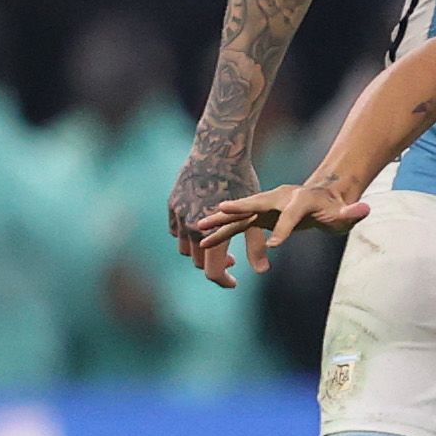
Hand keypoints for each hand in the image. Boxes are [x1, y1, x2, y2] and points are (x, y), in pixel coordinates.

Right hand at [168, 147, 258, 283]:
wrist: (218, 152)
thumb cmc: (242, 182)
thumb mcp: (255, 215)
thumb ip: (256, 246)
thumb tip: (263, 272)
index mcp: (212, 234)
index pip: (212, 271)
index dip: (223, 280)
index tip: (234, 283)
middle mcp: (191, 229)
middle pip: (199, 261)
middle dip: (214, 264)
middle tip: (231, 261)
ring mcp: (179, 216)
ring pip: (185, 248)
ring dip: (200, 251)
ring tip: (218, 245)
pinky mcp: (172, 205)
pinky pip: (176, 230)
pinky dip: (188, 235)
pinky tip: (203, 229)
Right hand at [192, 174, 364, 279]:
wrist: (325, 196)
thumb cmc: (336, 208)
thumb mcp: (346, 213)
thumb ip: (352, 212)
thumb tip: (363, 209)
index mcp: (301, 199)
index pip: (291, 215)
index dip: (284, 229)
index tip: (276, 246)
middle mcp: (280, 198)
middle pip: (258, 203)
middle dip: (240, 208)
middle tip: (221, 209)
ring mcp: (267, 204)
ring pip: (241, 213)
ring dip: (221, 220)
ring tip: (200, 228)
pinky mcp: (259, 214)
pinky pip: (238, 222)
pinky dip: (222, 228)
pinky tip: (203, 236)